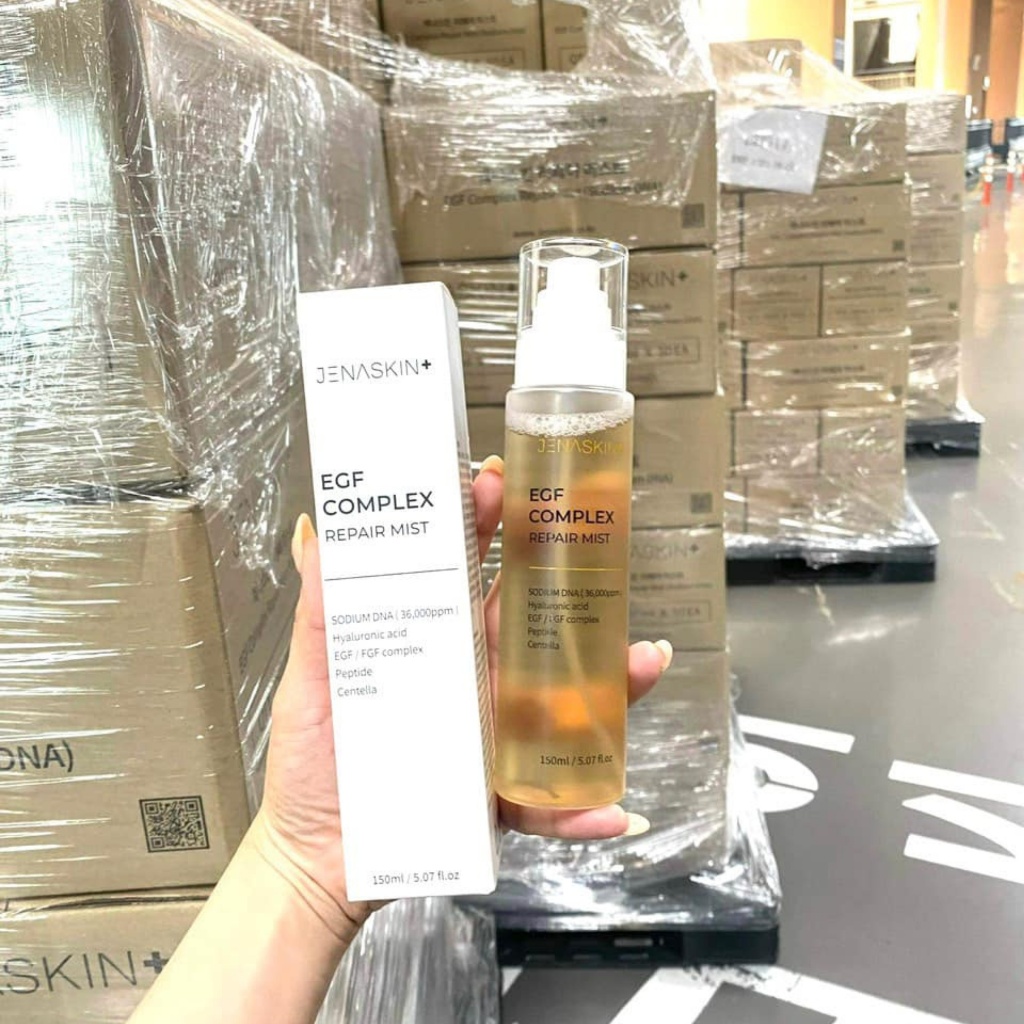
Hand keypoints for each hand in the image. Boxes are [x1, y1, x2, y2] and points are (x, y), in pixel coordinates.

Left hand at [254, 457, 671, 935]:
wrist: (320, 862)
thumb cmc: (315, 766)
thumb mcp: (314, 682)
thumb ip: (318, 613)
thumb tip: (313, 532)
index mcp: (435, 643)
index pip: (469, 569)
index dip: (486, 523)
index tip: (495, 481)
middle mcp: (476, 681)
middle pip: (532, 622)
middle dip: (569, 582)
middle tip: (598, 548)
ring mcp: (497, 736)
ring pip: (566, 701)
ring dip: (612, 684)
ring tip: (640, 664)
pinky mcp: (503, 798)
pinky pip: (553, 799)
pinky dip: (584, 807)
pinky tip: (611, 809)